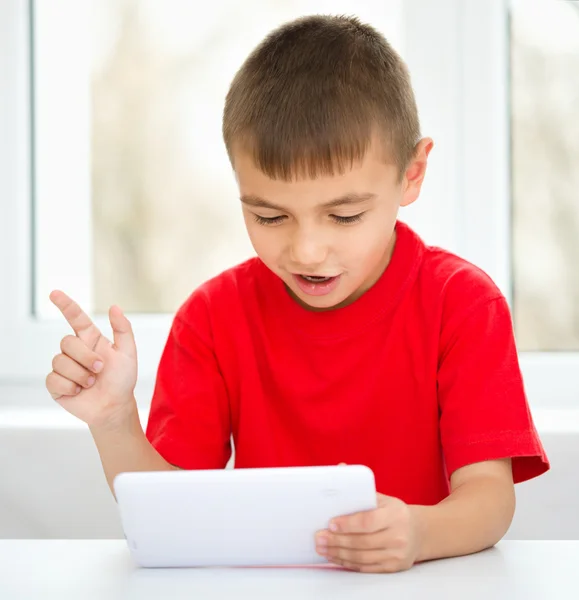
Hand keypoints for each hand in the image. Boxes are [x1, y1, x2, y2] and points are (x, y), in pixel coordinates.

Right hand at [45, 290, 138, 429]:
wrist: (115, 406)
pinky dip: (70, 386)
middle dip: (85, 357)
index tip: (54, 293)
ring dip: (80, 374)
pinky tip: (79, 391)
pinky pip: (53, 379)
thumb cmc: (122, 380)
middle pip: (66, 341)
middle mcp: (76, 351)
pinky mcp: (56, 384)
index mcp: (91, 340)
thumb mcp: (128, 353)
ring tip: (91, 382)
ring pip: (59, 361)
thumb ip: (123, 329)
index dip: (66, 305)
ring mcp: (64, 367)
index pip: (76, 318)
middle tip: (100, 369)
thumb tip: (114, 307)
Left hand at [315, 493, 421, 572]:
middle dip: (337, 541)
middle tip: (319, 538)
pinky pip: (366, 568)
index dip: (347, 524)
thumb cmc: (394, 512)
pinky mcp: (393, 567)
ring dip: (339, 554)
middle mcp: (398, 536)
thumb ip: (361, 488)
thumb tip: (340, 468)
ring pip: (362, 557)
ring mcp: (397, 554)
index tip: (330, 524)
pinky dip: (348, 563)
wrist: (419, 532)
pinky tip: (336, 557)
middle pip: (362, 542)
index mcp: (395, 515)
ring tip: (322, 549)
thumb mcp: (382, 498)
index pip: (368, 521)